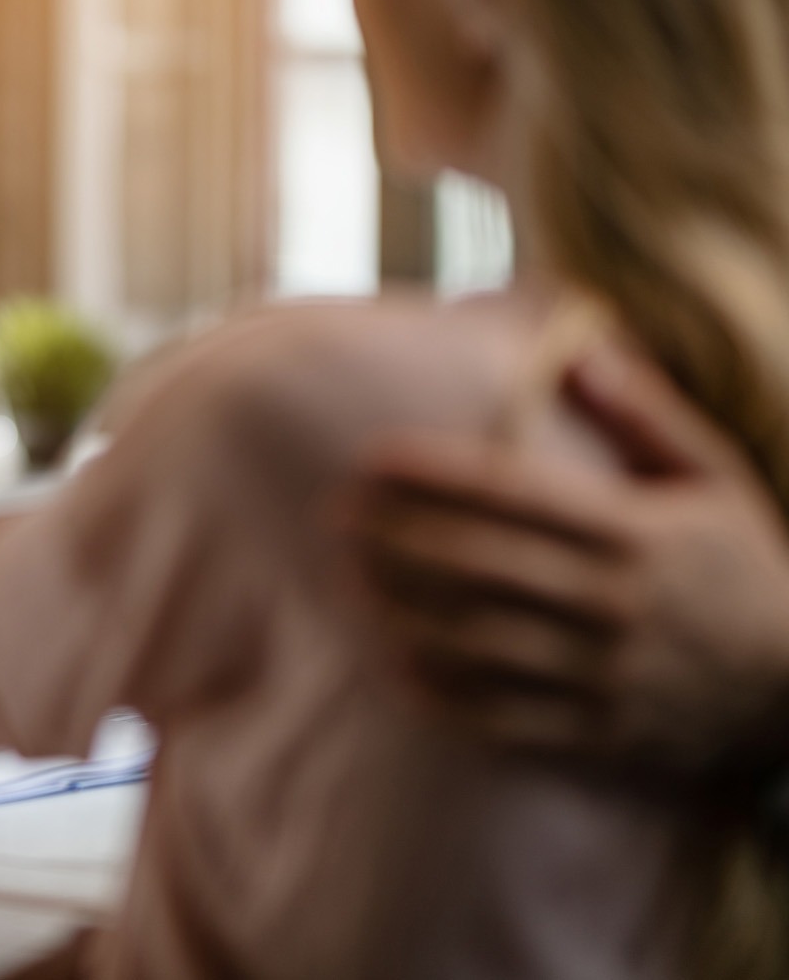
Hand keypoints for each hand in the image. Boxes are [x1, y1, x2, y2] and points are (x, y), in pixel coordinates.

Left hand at [340, 341, 788, 783]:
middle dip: (398, 538)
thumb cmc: (745, 566)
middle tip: (335, 517)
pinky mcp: (601, 734)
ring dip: (405, 613)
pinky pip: (507, 721)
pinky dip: (444, 696)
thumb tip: (576, 345)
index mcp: (635, 532)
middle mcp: (616, 603)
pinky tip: (392, 666)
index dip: (434, 474)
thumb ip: (643, 412)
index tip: (370, 458)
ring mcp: (606, 674)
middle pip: (482, 566)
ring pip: (482, 643)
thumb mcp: (714, 477)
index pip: (514, 494)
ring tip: (349, 584)